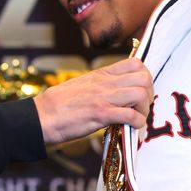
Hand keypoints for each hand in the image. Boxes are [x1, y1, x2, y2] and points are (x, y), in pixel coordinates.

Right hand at [33, 57, 152, 143]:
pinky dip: (137, 123)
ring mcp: (103, 97)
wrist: (42, 116)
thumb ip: (101, 84)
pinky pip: (131, 116)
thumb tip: (115, 90)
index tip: (140, 91)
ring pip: (141, 94)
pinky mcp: (101, 114)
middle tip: (141, 106)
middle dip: (149, 93)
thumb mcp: (82, 84)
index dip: (145, 78)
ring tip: (136, 117)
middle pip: (144, 78)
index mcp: (101, 74)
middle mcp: (105, 83)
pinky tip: (130, 127)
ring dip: (144, 109)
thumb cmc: (58, 104)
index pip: (135, 63)